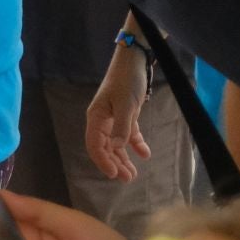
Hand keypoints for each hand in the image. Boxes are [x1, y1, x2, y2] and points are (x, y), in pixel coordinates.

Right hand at [85, 43, 150, 181]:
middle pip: (105, 148)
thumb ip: (121, 127)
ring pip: (116, 144)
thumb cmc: (127, 80)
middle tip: (127, 179)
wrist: (134, 61)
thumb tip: (115, 148)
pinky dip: (135, 144)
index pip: (95, 145)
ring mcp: (113, 118)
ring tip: (133, 173)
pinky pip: (128, 134)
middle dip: (115, 164)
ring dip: (124, 158)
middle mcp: (102, 121)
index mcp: (95, 118)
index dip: (102, 161)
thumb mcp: (126, 104)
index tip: (113, 174)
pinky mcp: (125, 114)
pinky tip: (144, 154)